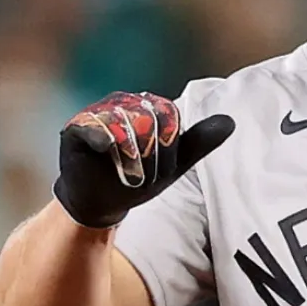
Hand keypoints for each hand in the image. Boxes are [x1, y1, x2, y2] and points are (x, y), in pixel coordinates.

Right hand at [53, 92, 234, 227]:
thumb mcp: (174, 165)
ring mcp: (98, 114)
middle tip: (142, 176)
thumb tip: (230, 121)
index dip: (169, 147)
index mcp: (147, 107)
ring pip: (123, 123)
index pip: (169, 116)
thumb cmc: (136, 179)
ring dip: (130, 155)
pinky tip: (107, 147)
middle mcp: (123, 104)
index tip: (162, 172)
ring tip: (125, 174)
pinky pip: (92, 125)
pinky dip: (101, 135)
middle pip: (147, 119)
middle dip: (151, 155)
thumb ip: (199, 142)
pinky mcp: (76, 128)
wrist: (101, 202)